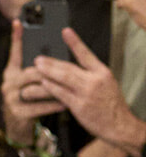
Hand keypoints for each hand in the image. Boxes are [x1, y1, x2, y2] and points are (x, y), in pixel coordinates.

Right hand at [1, 20, 58, 142]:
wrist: (21, 128)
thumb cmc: (31, 102)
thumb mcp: (32, 83)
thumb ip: (39, 70)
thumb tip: (54, 55)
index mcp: (11, 73)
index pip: (14, 52)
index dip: (16, 38)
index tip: (19, 22)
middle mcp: (8, 84)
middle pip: (32, 72)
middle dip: (50, 71)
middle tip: (67, 69)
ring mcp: (11, 99)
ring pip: (37, 89)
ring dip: (55, 88)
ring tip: (71, 87)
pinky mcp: (18, 113)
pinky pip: (39, 106)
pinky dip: (53, 104)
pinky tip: (65, 104)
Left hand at [31, 28, 145, 155]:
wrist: (119, 125)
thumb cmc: (111, 104)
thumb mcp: (107, 83)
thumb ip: (91, 75)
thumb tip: (72, 67)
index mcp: (103, 72)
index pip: (86, 54)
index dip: (75, 42)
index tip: (65, 31)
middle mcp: (95, 81)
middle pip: (69, 67)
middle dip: (52, 62)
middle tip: (38, 58)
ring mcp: (86, 93)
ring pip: (63, 78)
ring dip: (48, 72)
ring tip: (36, 67)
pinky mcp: (79, 106)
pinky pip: (61, 94)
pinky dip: (51, 87)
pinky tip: (43, 83)